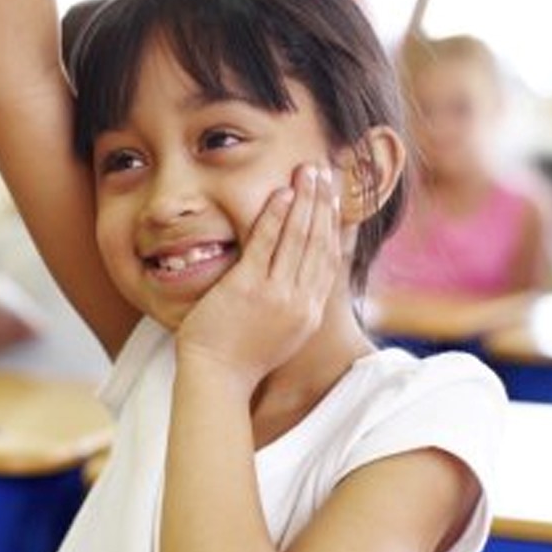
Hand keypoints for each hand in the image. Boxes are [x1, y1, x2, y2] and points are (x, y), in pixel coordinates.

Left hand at [176, 164, 341, 389]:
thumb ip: (294, 307)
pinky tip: (281, 192)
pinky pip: (266, 243)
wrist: (217, 379)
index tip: (335, 199)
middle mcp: (301, 302)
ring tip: (309, 171)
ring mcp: (276, 294)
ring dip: (306, 199)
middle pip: (319, 242)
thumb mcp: (282, 335)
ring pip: (299, 237)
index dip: (333, 224)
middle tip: (326, 172)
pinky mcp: (249, 288)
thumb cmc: (240, 359)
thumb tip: (299, 283)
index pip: (329, 259)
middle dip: (324, 203)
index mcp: (310, 312)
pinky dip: (275, 215)